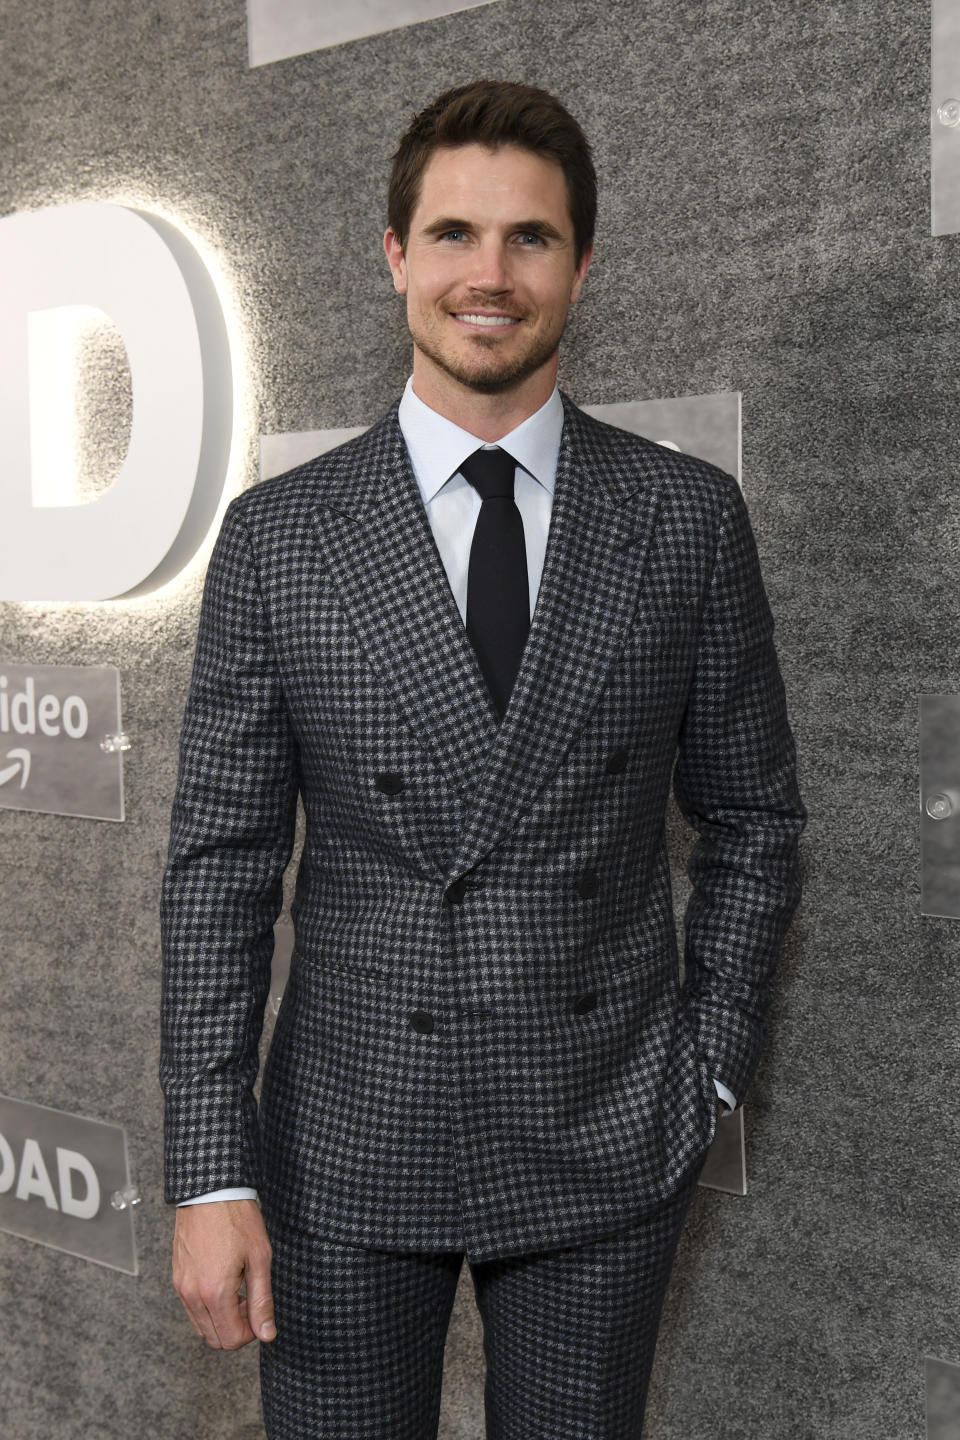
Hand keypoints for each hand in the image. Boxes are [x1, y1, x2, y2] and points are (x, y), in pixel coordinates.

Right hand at [172, 1198, 275, 1348]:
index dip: (250, 1332)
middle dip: (236, 1327)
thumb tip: (266, 1333)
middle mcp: (192, 1295)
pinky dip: (208, 1306)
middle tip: (249, 1299)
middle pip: (214, 1339)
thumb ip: (262, 1301)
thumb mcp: (259, 1258)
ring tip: (237, 1288)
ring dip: (221, 1318)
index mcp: (214, 1293)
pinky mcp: (177, 1277)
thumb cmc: (237, 1218)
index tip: (257, 1308)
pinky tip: (222, 1281)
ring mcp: (181, 1286)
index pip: (230, 1340)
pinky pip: (191, 1308)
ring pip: (201, 1326)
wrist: (211, 1190)